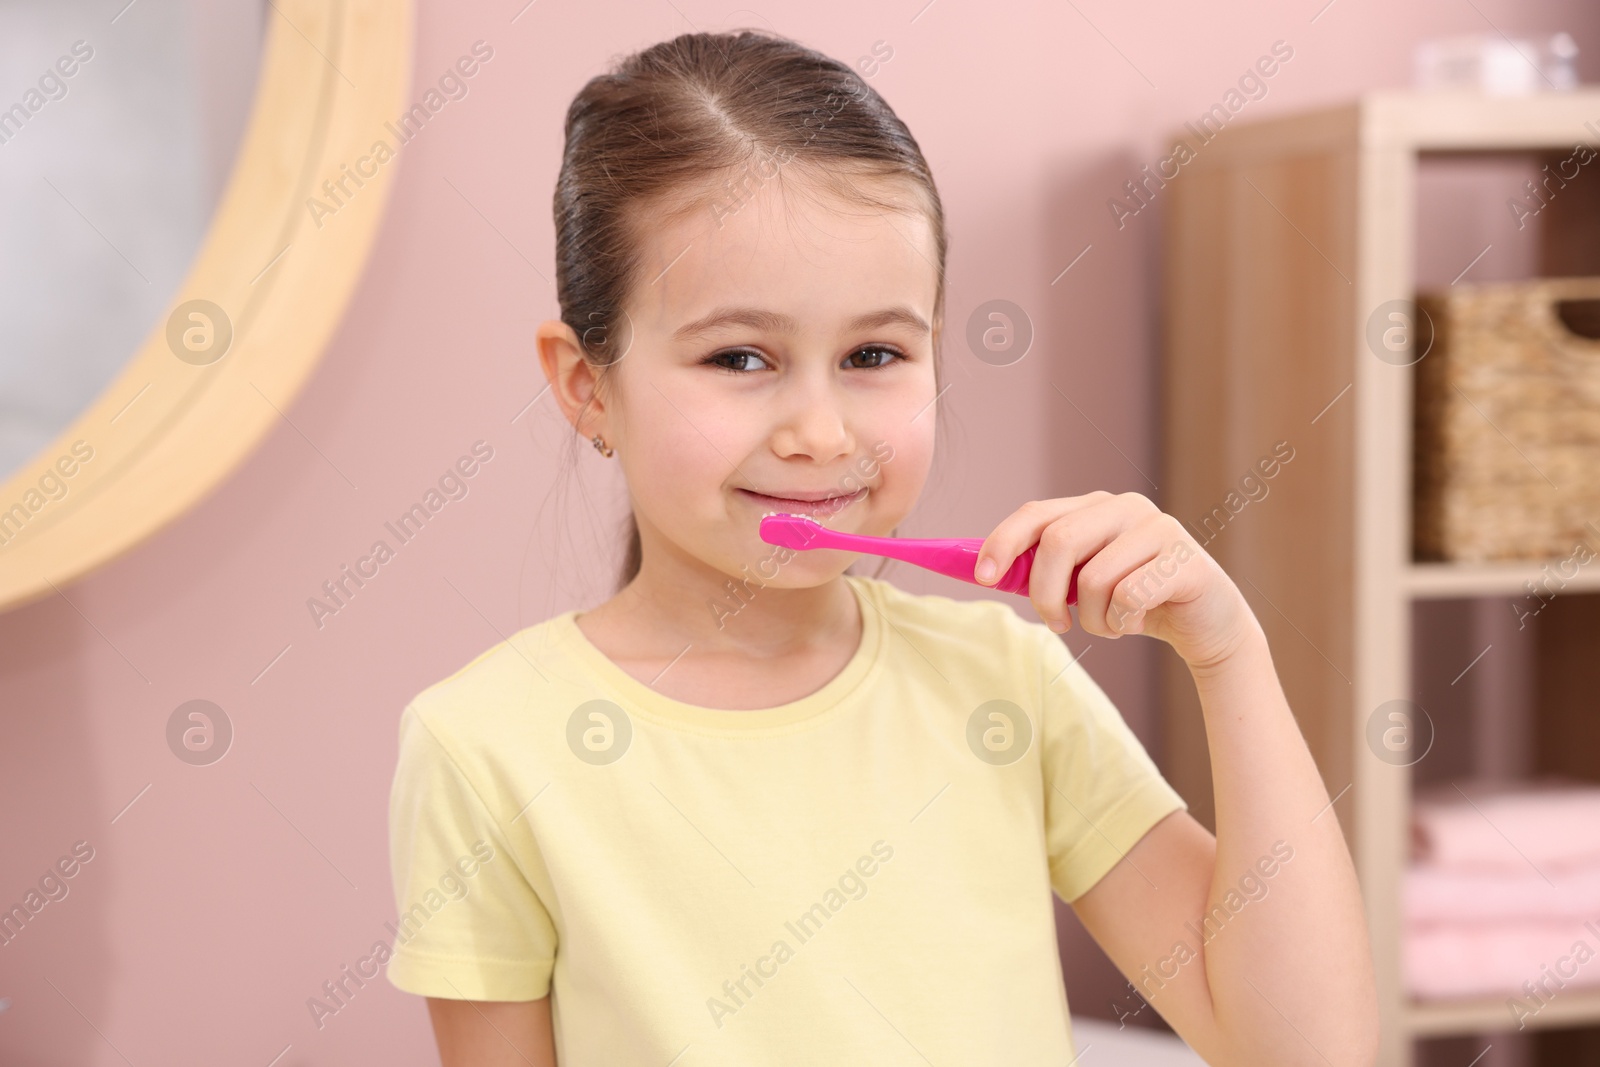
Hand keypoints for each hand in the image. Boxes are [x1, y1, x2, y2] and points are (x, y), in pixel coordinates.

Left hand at [974, 491, 1257, 670]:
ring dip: (1092, 619)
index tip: (983, 578)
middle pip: (1058, 542)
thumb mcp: (1081, 584)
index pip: (1035, 513)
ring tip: (1111, 624)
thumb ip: (1042, 571)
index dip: (1002, 543)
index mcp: (1095, 506)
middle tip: (1056, 624)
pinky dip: (1122, 624)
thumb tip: (984, 570)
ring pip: (1092, 578)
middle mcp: (1126, 507)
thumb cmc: (1134, 603)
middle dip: (1044, 593)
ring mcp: (1159, 529)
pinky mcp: (1185, 561)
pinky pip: (1127, 598)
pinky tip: (1137, 623)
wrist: (1206, 625)